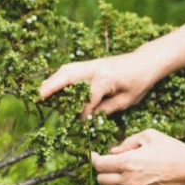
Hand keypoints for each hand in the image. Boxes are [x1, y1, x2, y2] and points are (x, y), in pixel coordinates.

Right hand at [39, 48, 159, 117]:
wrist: (146, 62)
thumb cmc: (139, 82)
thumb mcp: (127, 100)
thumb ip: (107, 108)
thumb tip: (88, 117)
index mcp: (107, 78)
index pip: (89, 96)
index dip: (84, 111)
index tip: (82, 122)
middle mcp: (96, 67)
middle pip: (69, 75)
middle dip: (53, 86)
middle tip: (38, 97)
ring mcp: (92, 63)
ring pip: (67, 69)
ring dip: (53, 80)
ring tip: (41, 92)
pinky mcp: (91, 64)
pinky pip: (72, 68)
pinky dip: (60, 76)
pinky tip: (53, 85)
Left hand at [91, 129, 184, 184]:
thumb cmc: (172, 150)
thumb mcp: (150, 136)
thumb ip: (128, 141)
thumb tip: (115, 150)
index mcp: (127, 162)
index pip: (99, 165)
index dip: (92, 159)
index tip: (93, 154)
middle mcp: (128, 180)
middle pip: (101, 181)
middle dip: (101, 171)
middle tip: (107, 163)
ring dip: (110, 183)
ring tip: (118, 173)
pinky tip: (127, 184)